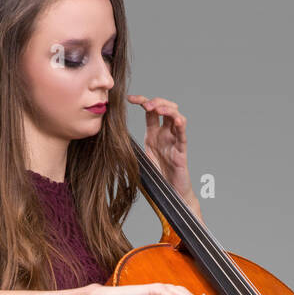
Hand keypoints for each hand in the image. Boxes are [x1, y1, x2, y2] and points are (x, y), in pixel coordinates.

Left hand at [127, 94, 200, 214]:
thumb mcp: (137, 159)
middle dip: (156, 101)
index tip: (129, 98)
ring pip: (175, 116)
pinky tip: (176, 119)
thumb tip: (110, 140)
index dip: (141, 100)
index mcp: (152, 135)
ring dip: (167, 109)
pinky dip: (181, 125)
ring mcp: (174, 140)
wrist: (168, 195)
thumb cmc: (156, 178)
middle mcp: (164, 134)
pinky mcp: (181, 150)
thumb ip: (128, 149)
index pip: (149, 111)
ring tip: (158, 109)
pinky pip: (182, 135)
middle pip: (165, 108)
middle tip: (145, 104)